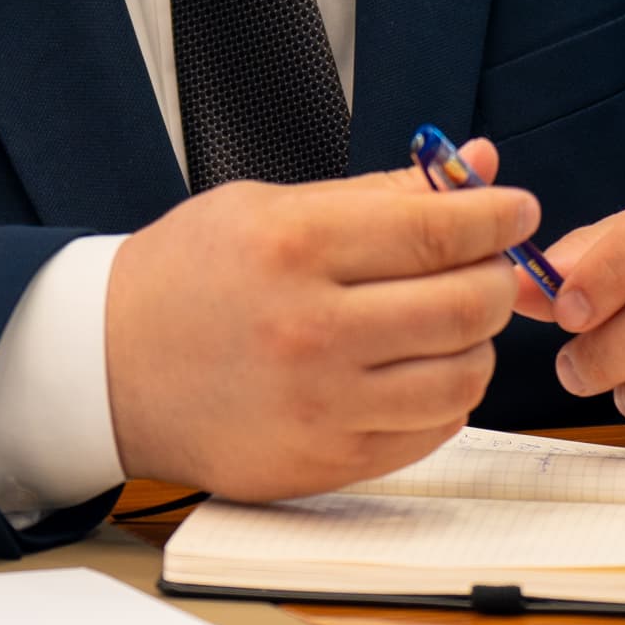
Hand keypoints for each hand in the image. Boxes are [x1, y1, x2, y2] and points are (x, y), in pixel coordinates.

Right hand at [105, 143, 536, 501]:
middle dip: (496, 278)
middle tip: (488, 265)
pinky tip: (417, 369)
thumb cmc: (186, 277)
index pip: (437, 231)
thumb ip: (379, 192)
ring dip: (476, 342)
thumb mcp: (268, 207)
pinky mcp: (324, 460)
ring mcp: (319, 403)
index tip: (515, 208)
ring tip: (449, 320)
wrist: (109, 366)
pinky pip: (431, 430)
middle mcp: (309, 328)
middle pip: (464, 304)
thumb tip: (476, 164)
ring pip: (463, 375)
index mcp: (293, 247)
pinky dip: (445, 396)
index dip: (496, 216)